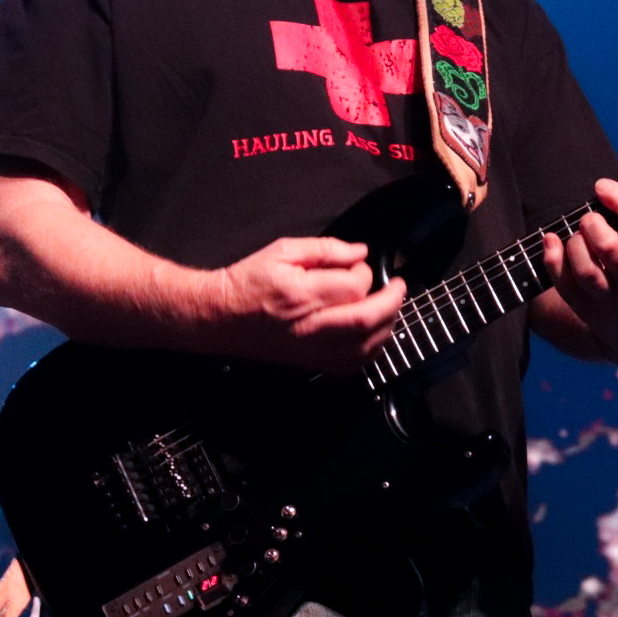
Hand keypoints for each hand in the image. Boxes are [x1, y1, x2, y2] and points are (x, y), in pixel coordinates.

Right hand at [209, 236, 404, 373]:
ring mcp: (312, 350)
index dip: (365, 273)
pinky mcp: (311, 364)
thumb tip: (359, 252)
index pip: (353, 287)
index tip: (359, 265)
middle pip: (367, 320)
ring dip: (387, 327)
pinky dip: (372, 352)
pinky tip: (374, 335)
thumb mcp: (282, 251)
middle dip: (392, 302)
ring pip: (366, 348)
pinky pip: (352, 366)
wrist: (219, 317)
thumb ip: (325, 249)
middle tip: (399, 287)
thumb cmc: (247, 282)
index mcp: (302, 295)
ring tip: (389, 309)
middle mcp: (310, 327)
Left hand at [539, 179, 617, 368]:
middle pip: (608, 246)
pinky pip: (565, 285)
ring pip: (585, 268)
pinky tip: (551, 241)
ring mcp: (612, 302)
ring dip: (575, 242)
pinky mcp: (590, 313)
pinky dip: (552, 260)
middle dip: (592, 223)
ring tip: (579, 235)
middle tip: (590, 218)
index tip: (603, 186)